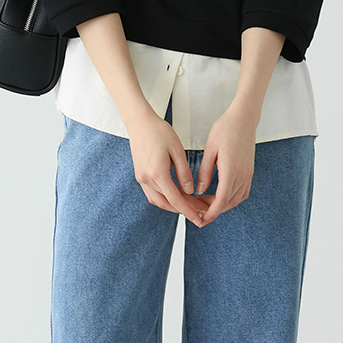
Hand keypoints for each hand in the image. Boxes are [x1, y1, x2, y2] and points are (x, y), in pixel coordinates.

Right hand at [127, 108, 209, 227]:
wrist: (139, 122)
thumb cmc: (159, 132)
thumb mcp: (177, 150)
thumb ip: (184, 172)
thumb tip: (190, 191)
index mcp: (157, 173)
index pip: (176, 200)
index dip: (190, 212)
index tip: (201, 219)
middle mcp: (147, 179)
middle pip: (168, 204)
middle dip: (186, 211)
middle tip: (203, 213)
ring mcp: (141, 179)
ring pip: (159, 202)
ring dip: (175, 207)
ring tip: (192, 207)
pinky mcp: (140, 176)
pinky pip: (154, 195)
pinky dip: (166, 200)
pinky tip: (177, 198)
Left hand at [193, 104, 256, 224]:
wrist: (243, 119)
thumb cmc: (225, 130)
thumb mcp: (210, 150)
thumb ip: (204, 172)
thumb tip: (198, 191)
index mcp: (231, 171)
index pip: (221, 200)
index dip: (211, 213)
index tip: (201, 219)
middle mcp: (242, 176)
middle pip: (228, 203)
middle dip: (214, 211)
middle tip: (198, 212)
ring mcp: (248, 174)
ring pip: (236, 199)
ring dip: (222, 205)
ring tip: (206, 204)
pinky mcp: (249, 172)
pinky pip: (242, 192)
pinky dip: (231, 198)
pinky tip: (220, 196)